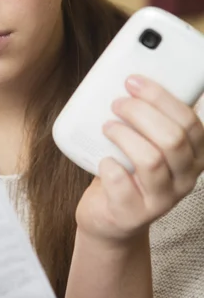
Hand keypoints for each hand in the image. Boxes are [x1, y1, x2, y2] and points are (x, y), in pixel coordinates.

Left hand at [76, 75, 203, 243]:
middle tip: (116, 104)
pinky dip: (110, 167)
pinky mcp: (134, 214)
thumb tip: (130, 80)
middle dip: (141, 113)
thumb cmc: (126, 170)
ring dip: (125, 136)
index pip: (190, 121)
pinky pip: (123, 185)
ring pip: (151, 160)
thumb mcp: (145, 143)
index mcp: (193, 154)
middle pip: (173, 139)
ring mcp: (162, 200)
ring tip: (107, 128)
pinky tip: (104, 161)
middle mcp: (185, 178)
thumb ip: (148, 118)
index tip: (133, 81)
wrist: (109, 217)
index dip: (161, 97)